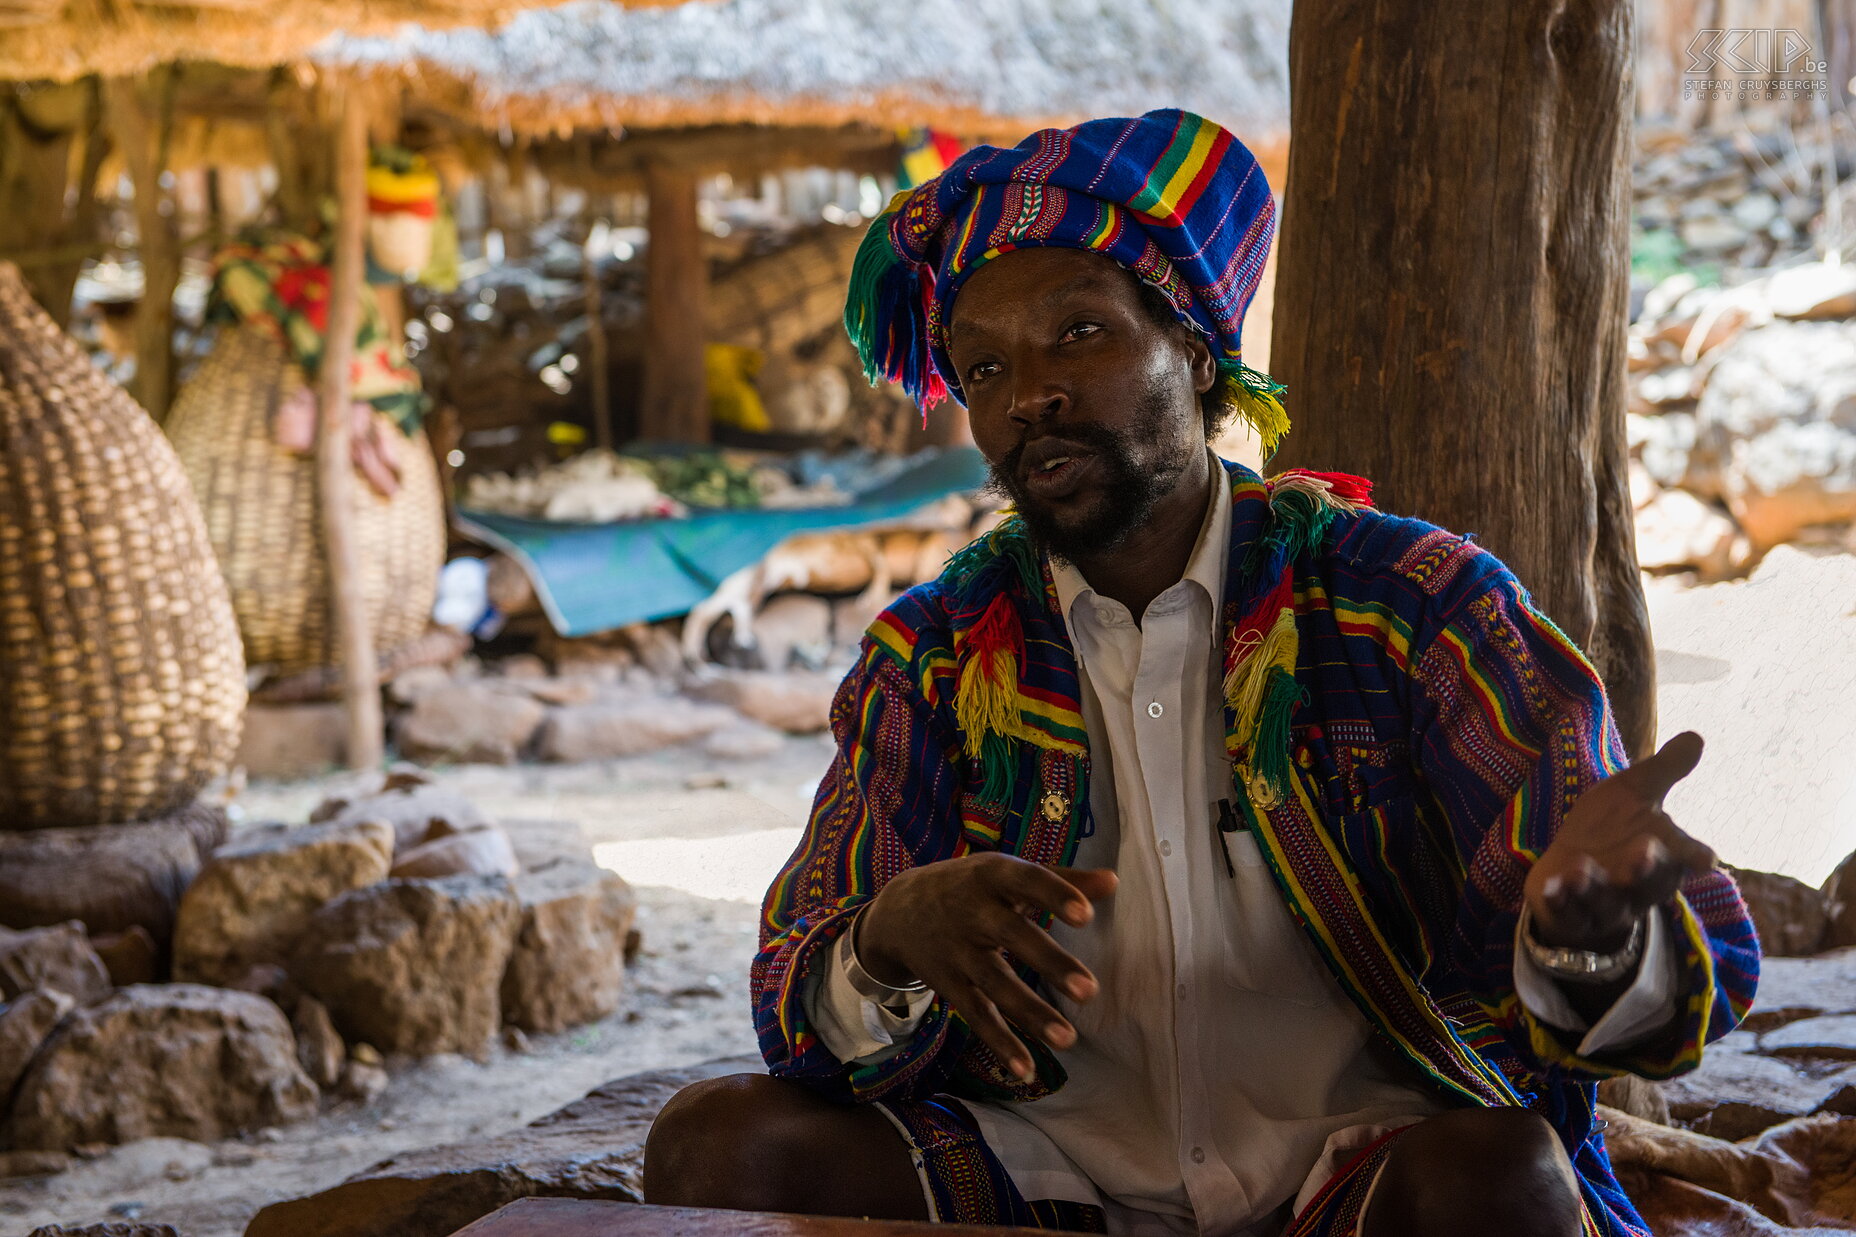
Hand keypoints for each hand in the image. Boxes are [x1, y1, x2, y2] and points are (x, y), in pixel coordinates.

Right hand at [856, 853, 1116, 1081]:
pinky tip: (1027, 1070)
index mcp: (992, 876)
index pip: (1026, 882)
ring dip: (1031, 1013)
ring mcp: (958, 951)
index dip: (1055, 896)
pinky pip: (976, 1016)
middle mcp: (972, 913)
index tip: (1086, 915)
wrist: (899, 911)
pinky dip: (1000, 1043)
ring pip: (995, 984)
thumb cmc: (971, 887)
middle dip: (1050, 963)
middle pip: (1012, 937)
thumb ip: (1062, 879)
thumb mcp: (1006, 872)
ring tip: (1068, 1039)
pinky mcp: (949, 985)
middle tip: (1090, 991)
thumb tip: (1114, 882)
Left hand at [1525, 730, 1715, 952]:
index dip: (1693, 857)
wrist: (1571, 870)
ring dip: (1593, 887)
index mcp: (1661, 856)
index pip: (1682, 858)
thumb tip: (1697, 736)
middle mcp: (1637, 885)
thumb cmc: (1611, 828)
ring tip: (1581, 868)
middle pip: (1648, 884)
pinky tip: (1550, 888)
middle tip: (1643, 850)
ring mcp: (1605, 905)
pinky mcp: (1572, 916)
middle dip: (1644, 870)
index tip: (1706, 858)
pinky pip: (1568, 914)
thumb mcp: (1634, 794)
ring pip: (1606, 903)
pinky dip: (1560, 903)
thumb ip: (1663, 771)